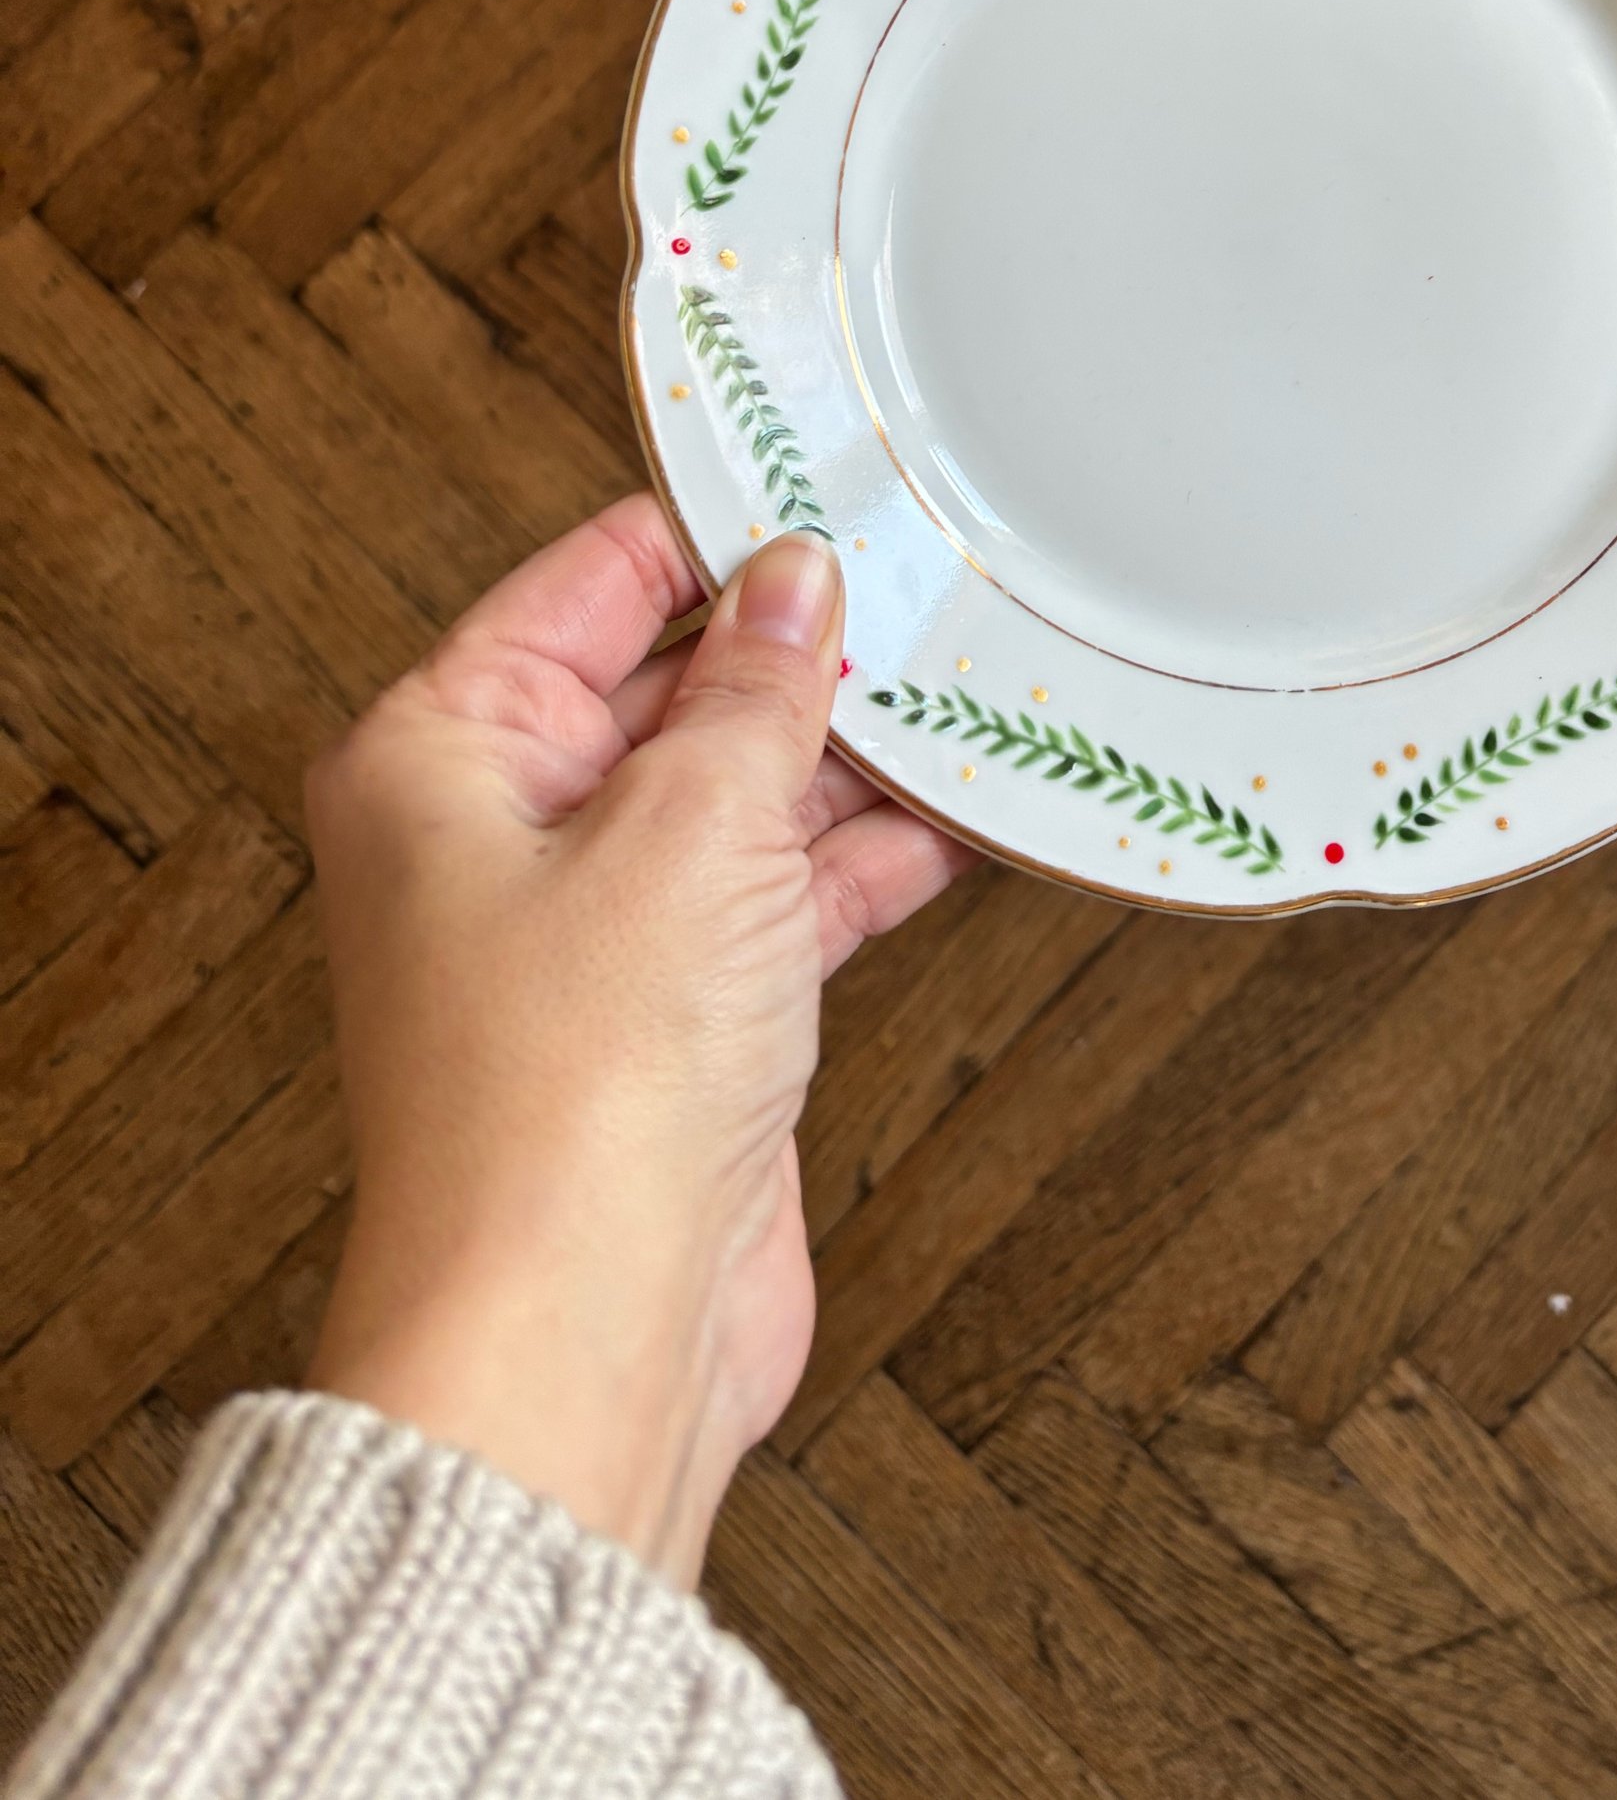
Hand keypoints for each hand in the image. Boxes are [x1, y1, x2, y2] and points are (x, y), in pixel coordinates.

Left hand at [304, 500, 964, 1583]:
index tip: (821, 480)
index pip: (590, 583)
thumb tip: (792, 584)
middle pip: (672, 685)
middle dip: (800, 648)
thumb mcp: (688, 828)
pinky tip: (965, 819)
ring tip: (972, 691)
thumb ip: (756, 690)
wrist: (578, 1338)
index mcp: (441, 756)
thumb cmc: (565, 1104)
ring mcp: (594, 932)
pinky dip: (869, 860)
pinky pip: (783, 897)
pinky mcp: (677, 1020)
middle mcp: (501, 836)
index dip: (713, 530)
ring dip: (853, 755)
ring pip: (741, 792)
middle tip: (927, 585)